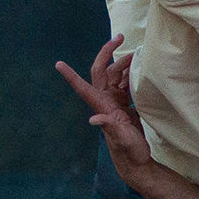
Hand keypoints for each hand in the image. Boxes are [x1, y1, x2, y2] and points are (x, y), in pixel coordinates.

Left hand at [56, 35, 157, 184]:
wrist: (137, 162)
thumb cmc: (130, 153)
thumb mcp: (123, 140)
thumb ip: (110, 128)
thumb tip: (93, 119)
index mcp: (103, 107)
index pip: (84, 88)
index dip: (71, 76)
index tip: (58, 64)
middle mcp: (105, 102)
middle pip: (103, 71)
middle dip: (108, 53)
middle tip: (121, 37)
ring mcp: (114, 103)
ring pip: (115, 75)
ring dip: (124, 62)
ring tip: (138, 53)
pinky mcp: (123, 105)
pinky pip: (124, 83)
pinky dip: (130, 74)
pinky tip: (139, 68)